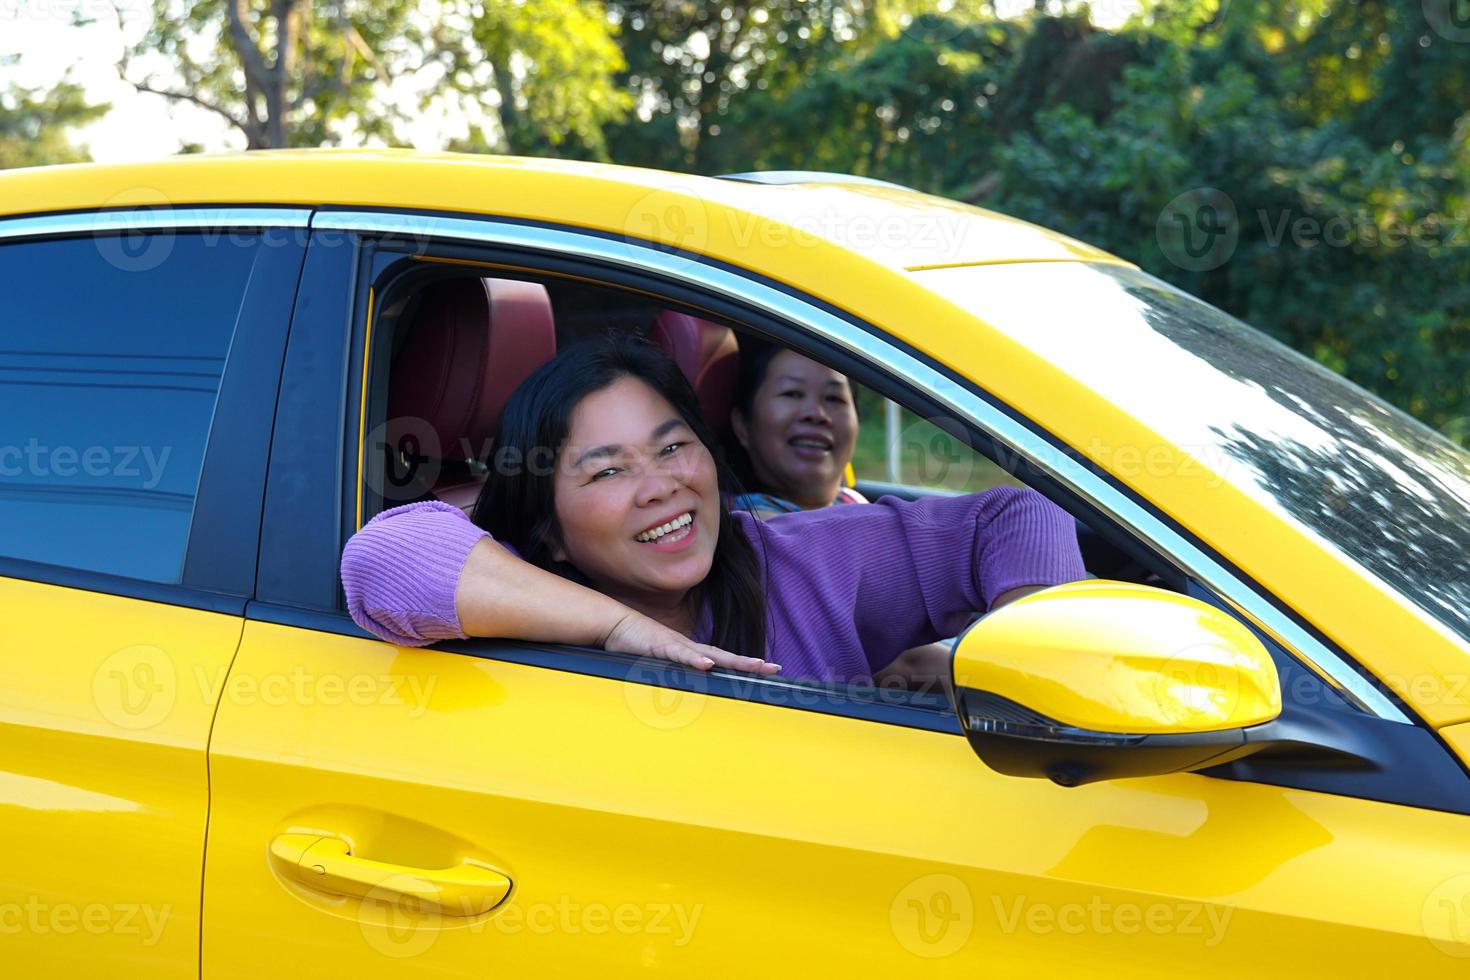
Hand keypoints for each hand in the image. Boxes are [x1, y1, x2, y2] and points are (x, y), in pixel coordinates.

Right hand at [603, 611, 781, 674]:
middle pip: (724, 656)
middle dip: (749, 663)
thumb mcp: (657, 663)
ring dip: (732, 660)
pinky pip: (680, 654)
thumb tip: (686, 687)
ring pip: (709, 654)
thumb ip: (672, 674)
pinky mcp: (660, 646)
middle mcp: (688, 647)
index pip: (722, 659)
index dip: (743, 665)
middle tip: (774, 668)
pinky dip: (694, 660)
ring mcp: (676, 645)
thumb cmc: (635, 644)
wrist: (614, 624)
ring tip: (754, 665)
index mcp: (689, 652)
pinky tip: (708, 665)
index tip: (766, 669)